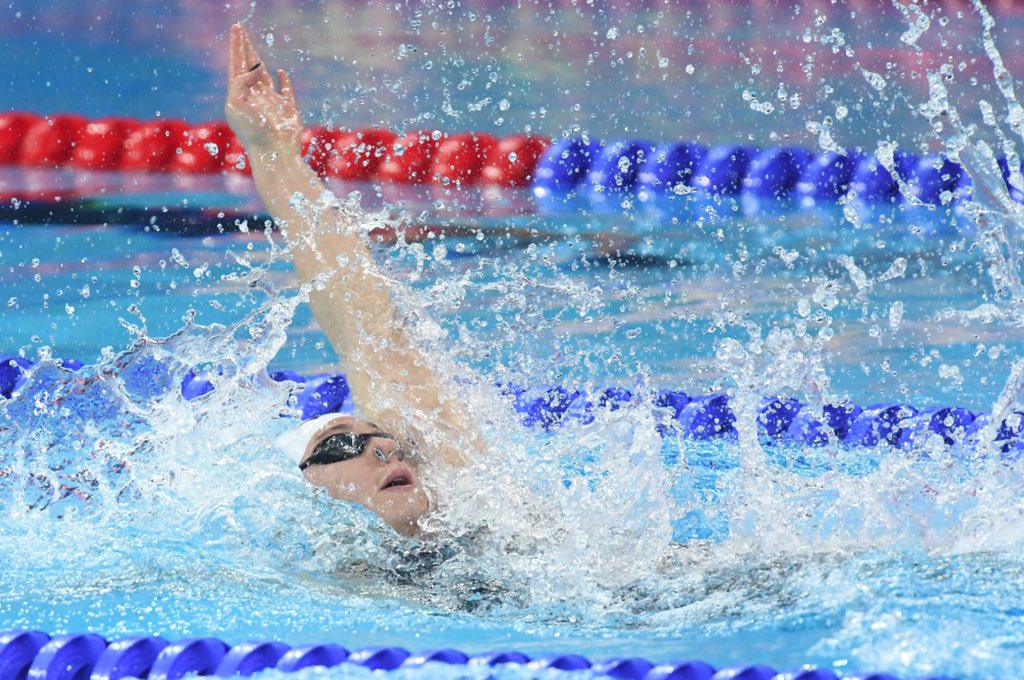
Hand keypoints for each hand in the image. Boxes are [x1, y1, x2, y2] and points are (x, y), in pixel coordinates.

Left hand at [224, 24, 301, 157]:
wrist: (274, 154)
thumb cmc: (253, 132)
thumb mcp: (237, 104)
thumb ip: (241, 82)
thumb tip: (256, 68)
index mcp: (239, 95)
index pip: (237, 65)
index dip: (237, 46)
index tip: (237, 29)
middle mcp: (254, 97)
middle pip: (248, 67)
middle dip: (244, 48)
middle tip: (240, 29)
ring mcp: (271, 103)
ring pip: (264, 76)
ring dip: (258, 61)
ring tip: (253, 48)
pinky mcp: (288, 110)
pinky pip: (285, 91)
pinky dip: (283, 81)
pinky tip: (281, 73)